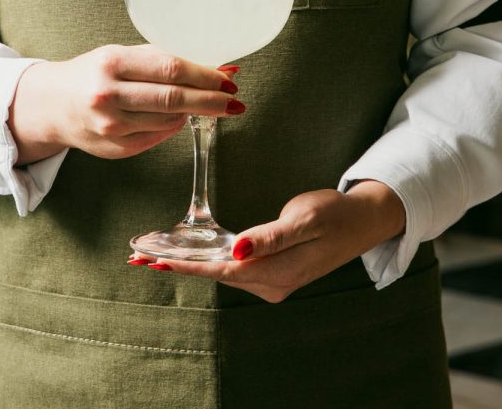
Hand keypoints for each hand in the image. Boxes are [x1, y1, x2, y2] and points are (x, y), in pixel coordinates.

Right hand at [9, 44, 242, 162]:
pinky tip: (177, 117)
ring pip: (169, 121)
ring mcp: (111, 126)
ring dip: (194, 113)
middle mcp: (109, 96)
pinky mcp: (116, 149)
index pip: (171, 70)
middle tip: (235, 100)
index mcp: (112, 63)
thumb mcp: (123, 56)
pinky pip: (158, 137)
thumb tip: (218, 68)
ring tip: (208, 104)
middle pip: (174, 99)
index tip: (228, 78)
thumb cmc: (95, 73)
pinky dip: (173, 126)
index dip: (205, 76)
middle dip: (211, 100)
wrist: (53, 105)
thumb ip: (165, 60)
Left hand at [128, 181, 405, 302]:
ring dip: (189, 263)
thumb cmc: (335, 215)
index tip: (154, 259)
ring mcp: (272, 282)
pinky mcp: (272, 273)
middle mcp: (271, 285)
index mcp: (277, 273)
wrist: (362, 221)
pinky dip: (208, 260)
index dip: (186, 264)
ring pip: (221, 273)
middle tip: (139, 256)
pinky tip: (189, 253)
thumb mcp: (304, 218)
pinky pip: (233, 269)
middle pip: (215, 275)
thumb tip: (237, 252)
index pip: (221, 271)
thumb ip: (270, 237)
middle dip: (178, 264)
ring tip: (153, 254)